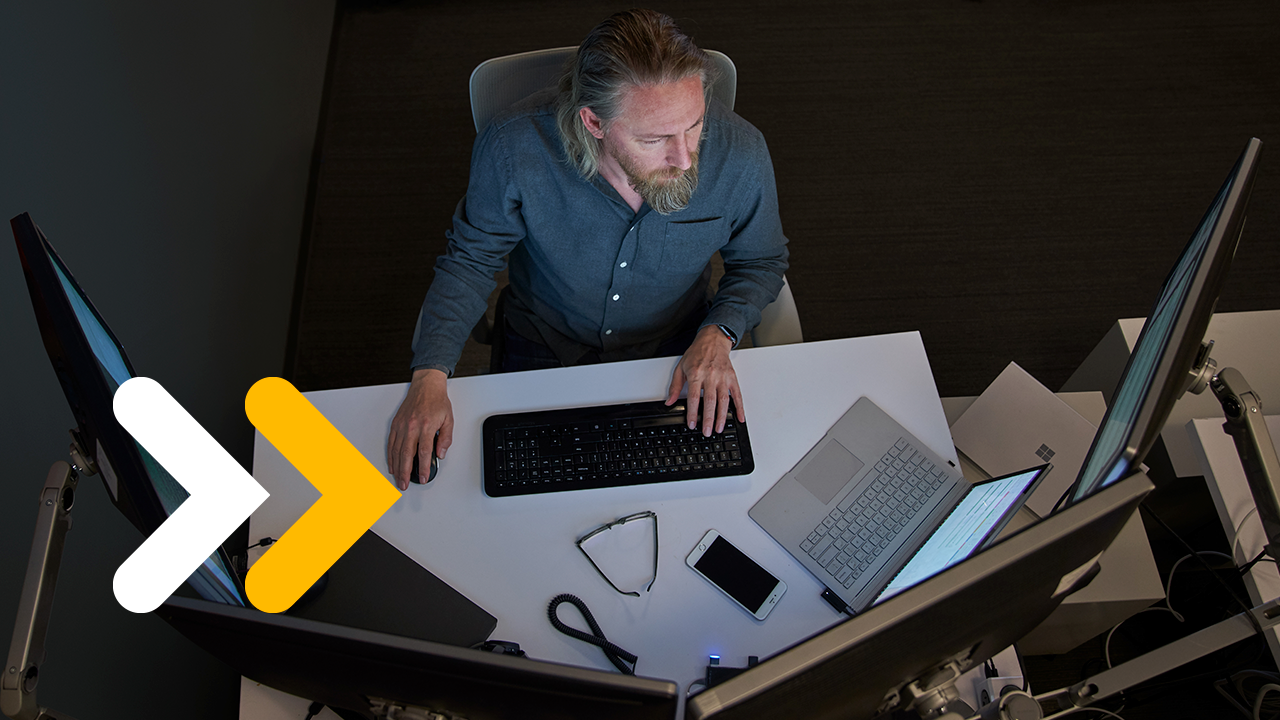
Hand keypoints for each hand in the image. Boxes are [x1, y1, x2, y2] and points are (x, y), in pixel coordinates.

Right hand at [386, 368, 452, 490]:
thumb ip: (446, 439)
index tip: (423, 477)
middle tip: (405, 484)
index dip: (423, 467)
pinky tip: (392, 464)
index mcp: (426, 426)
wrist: (426, 386)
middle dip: (405, 472)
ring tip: (398, 479)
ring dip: (397, 467)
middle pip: (406, 454)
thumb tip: (441, 453)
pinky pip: (391, 443)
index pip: (424, 452)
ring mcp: (402, 425)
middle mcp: (412, 426)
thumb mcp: (449, 420)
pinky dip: (391, 455)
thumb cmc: (437, 401)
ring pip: (396, 450)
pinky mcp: (396, 424)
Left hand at [665, 325, 744, 436]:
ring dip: (722, 416)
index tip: (692, 424)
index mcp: (696, 374)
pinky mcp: (732, 378)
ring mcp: (723, 377)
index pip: (694, 397)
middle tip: (707, 432)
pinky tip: (740, 418)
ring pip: (724, 400)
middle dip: (708, 419)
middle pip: (710, 401)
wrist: (713, 340)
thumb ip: (675, 386)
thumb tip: (670, 401)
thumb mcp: (681, 367)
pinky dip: (740, 407)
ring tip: (718, 428)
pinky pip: (737, 395)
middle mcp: (710, 376)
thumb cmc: (697, 353)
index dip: (693, 412)